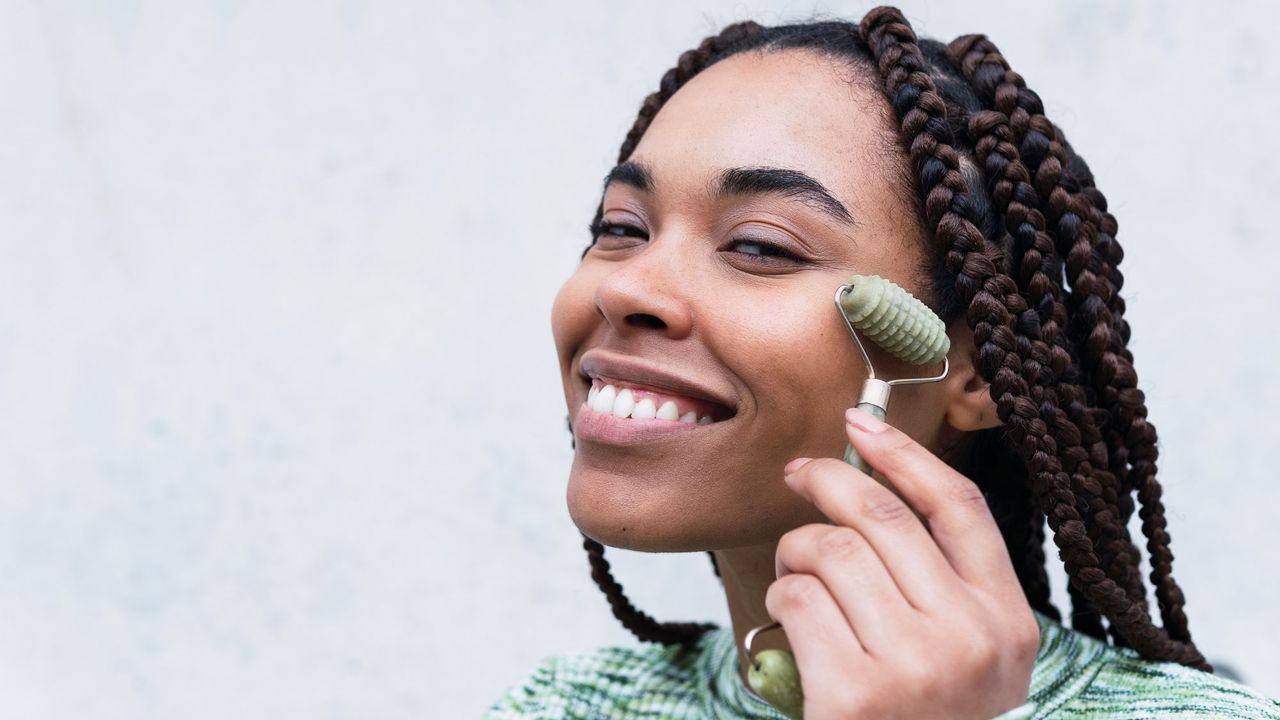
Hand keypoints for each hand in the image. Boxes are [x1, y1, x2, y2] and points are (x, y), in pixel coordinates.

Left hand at [766, 407, 1038, 719]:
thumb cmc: (923, 716)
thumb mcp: (964, 656)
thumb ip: (937, 583)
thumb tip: (866, 486)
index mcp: (1008, 624)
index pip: (959, 508)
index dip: (906, 455)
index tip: (862, 422)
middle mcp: (972, 640)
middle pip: (884, 517)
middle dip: (829, 481)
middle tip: (800, 475)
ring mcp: (916, 667)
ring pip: (831, 551)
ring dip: (796, 552)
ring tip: (796, 579)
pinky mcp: (856, 695)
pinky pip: (797, 599)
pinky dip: (779, 599)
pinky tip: (788, 626)